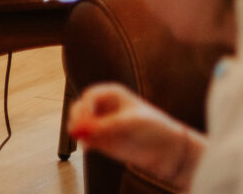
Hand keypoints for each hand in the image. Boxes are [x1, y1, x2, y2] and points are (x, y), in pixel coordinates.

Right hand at [68, 84, 201, 189]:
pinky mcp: (101, 139)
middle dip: (77, 119)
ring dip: (79, 132)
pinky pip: (85, 139)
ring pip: (80, 124)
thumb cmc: (152, 128)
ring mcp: (101, 122)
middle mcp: (104, 106)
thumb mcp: (130, 123)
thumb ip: (107, 125)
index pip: (90, 95)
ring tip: (90, 142)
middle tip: (77, 132)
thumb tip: (83, 129)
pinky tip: (91, 148)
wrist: (164, 148)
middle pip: (80, 108)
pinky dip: (84, 143)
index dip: (84, 107)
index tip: (85, 121)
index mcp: (113, 93)